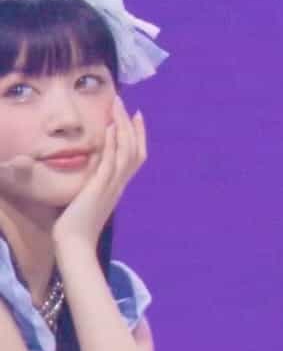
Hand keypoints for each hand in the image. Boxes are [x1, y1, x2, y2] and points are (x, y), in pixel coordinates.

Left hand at [53, 100, 146, 254]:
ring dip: (123, 127)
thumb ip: (94, 184)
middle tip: (128, 105)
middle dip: (132, 126)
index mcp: (118, 187)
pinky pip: (111, 162)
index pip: (135, 158)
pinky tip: (109, 127)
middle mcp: (119, 185)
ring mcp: (111, 186)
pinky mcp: (99, 188)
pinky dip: (113, 143)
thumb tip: (92, 170)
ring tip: (118, 107)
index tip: (136, 117)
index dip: (138, 136)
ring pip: (126, 152)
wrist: (75, 245)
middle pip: (136, 151)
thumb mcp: (89, 199)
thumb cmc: (78, 226)